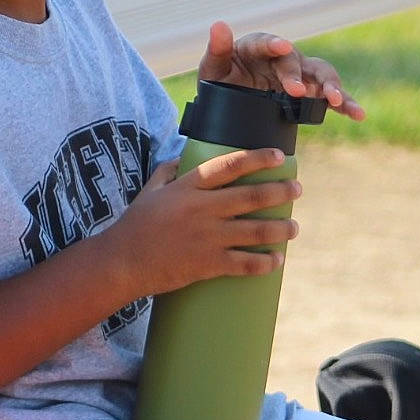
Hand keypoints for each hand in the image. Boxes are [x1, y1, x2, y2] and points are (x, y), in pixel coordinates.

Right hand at [103, 155, 301, 297]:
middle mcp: (201, 209)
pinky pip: (245, 263)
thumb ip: (168, 171)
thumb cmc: (135, 225)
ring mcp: (207, 237)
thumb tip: (182, 157)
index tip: (279, 156)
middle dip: (280, 192)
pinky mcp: (208, 264)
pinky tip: (277, 259)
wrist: (122, 263)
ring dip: (281, 228)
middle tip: (296, 190)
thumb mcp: (150, 190)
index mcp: (188, 187)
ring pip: (255, 230)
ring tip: (294, 227)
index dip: (257, 158)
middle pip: (251, 196)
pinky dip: (265, 262)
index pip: (230, 165)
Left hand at [196, 22, 366, 118]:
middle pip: (296, 60)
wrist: (233, 103)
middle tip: (296, 92)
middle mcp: (283, 57)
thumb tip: (219, 24)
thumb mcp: (212, 70)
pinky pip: (331, 97)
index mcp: (258, 47)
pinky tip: (358, 114)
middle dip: (298, 75)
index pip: (266, 42)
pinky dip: (346, 104)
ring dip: (330, 86)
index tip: (282, 47)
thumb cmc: (222, 81)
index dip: (275, 44)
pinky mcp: (311, 92)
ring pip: (320, 74)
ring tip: (337, 101)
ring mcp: (300, 74)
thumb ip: (217, 49)